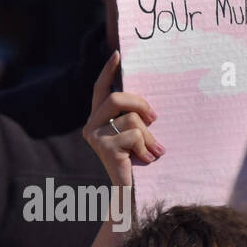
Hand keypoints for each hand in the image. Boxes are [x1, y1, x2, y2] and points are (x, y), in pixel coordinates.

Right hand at [85, 50, 162, 188]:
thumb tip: (148, 103)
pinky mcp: (103, 148)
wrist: (130, 192)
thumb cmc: (137, 160)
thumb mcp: (135, 133)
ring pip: (131, 119)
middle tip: (155, 119)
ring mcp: (95, 137)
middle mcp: (90, 126)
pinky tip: (147, 160)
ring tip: (154, 151)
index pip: (100, 90)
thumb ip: (134, 117)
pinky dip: (147, 148)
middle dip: (141, 105)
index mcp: (97, 119)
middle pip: (117, 99)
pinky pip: (134, 136)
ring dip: (149, 135)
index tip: (117, 54)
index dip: (107, 72)